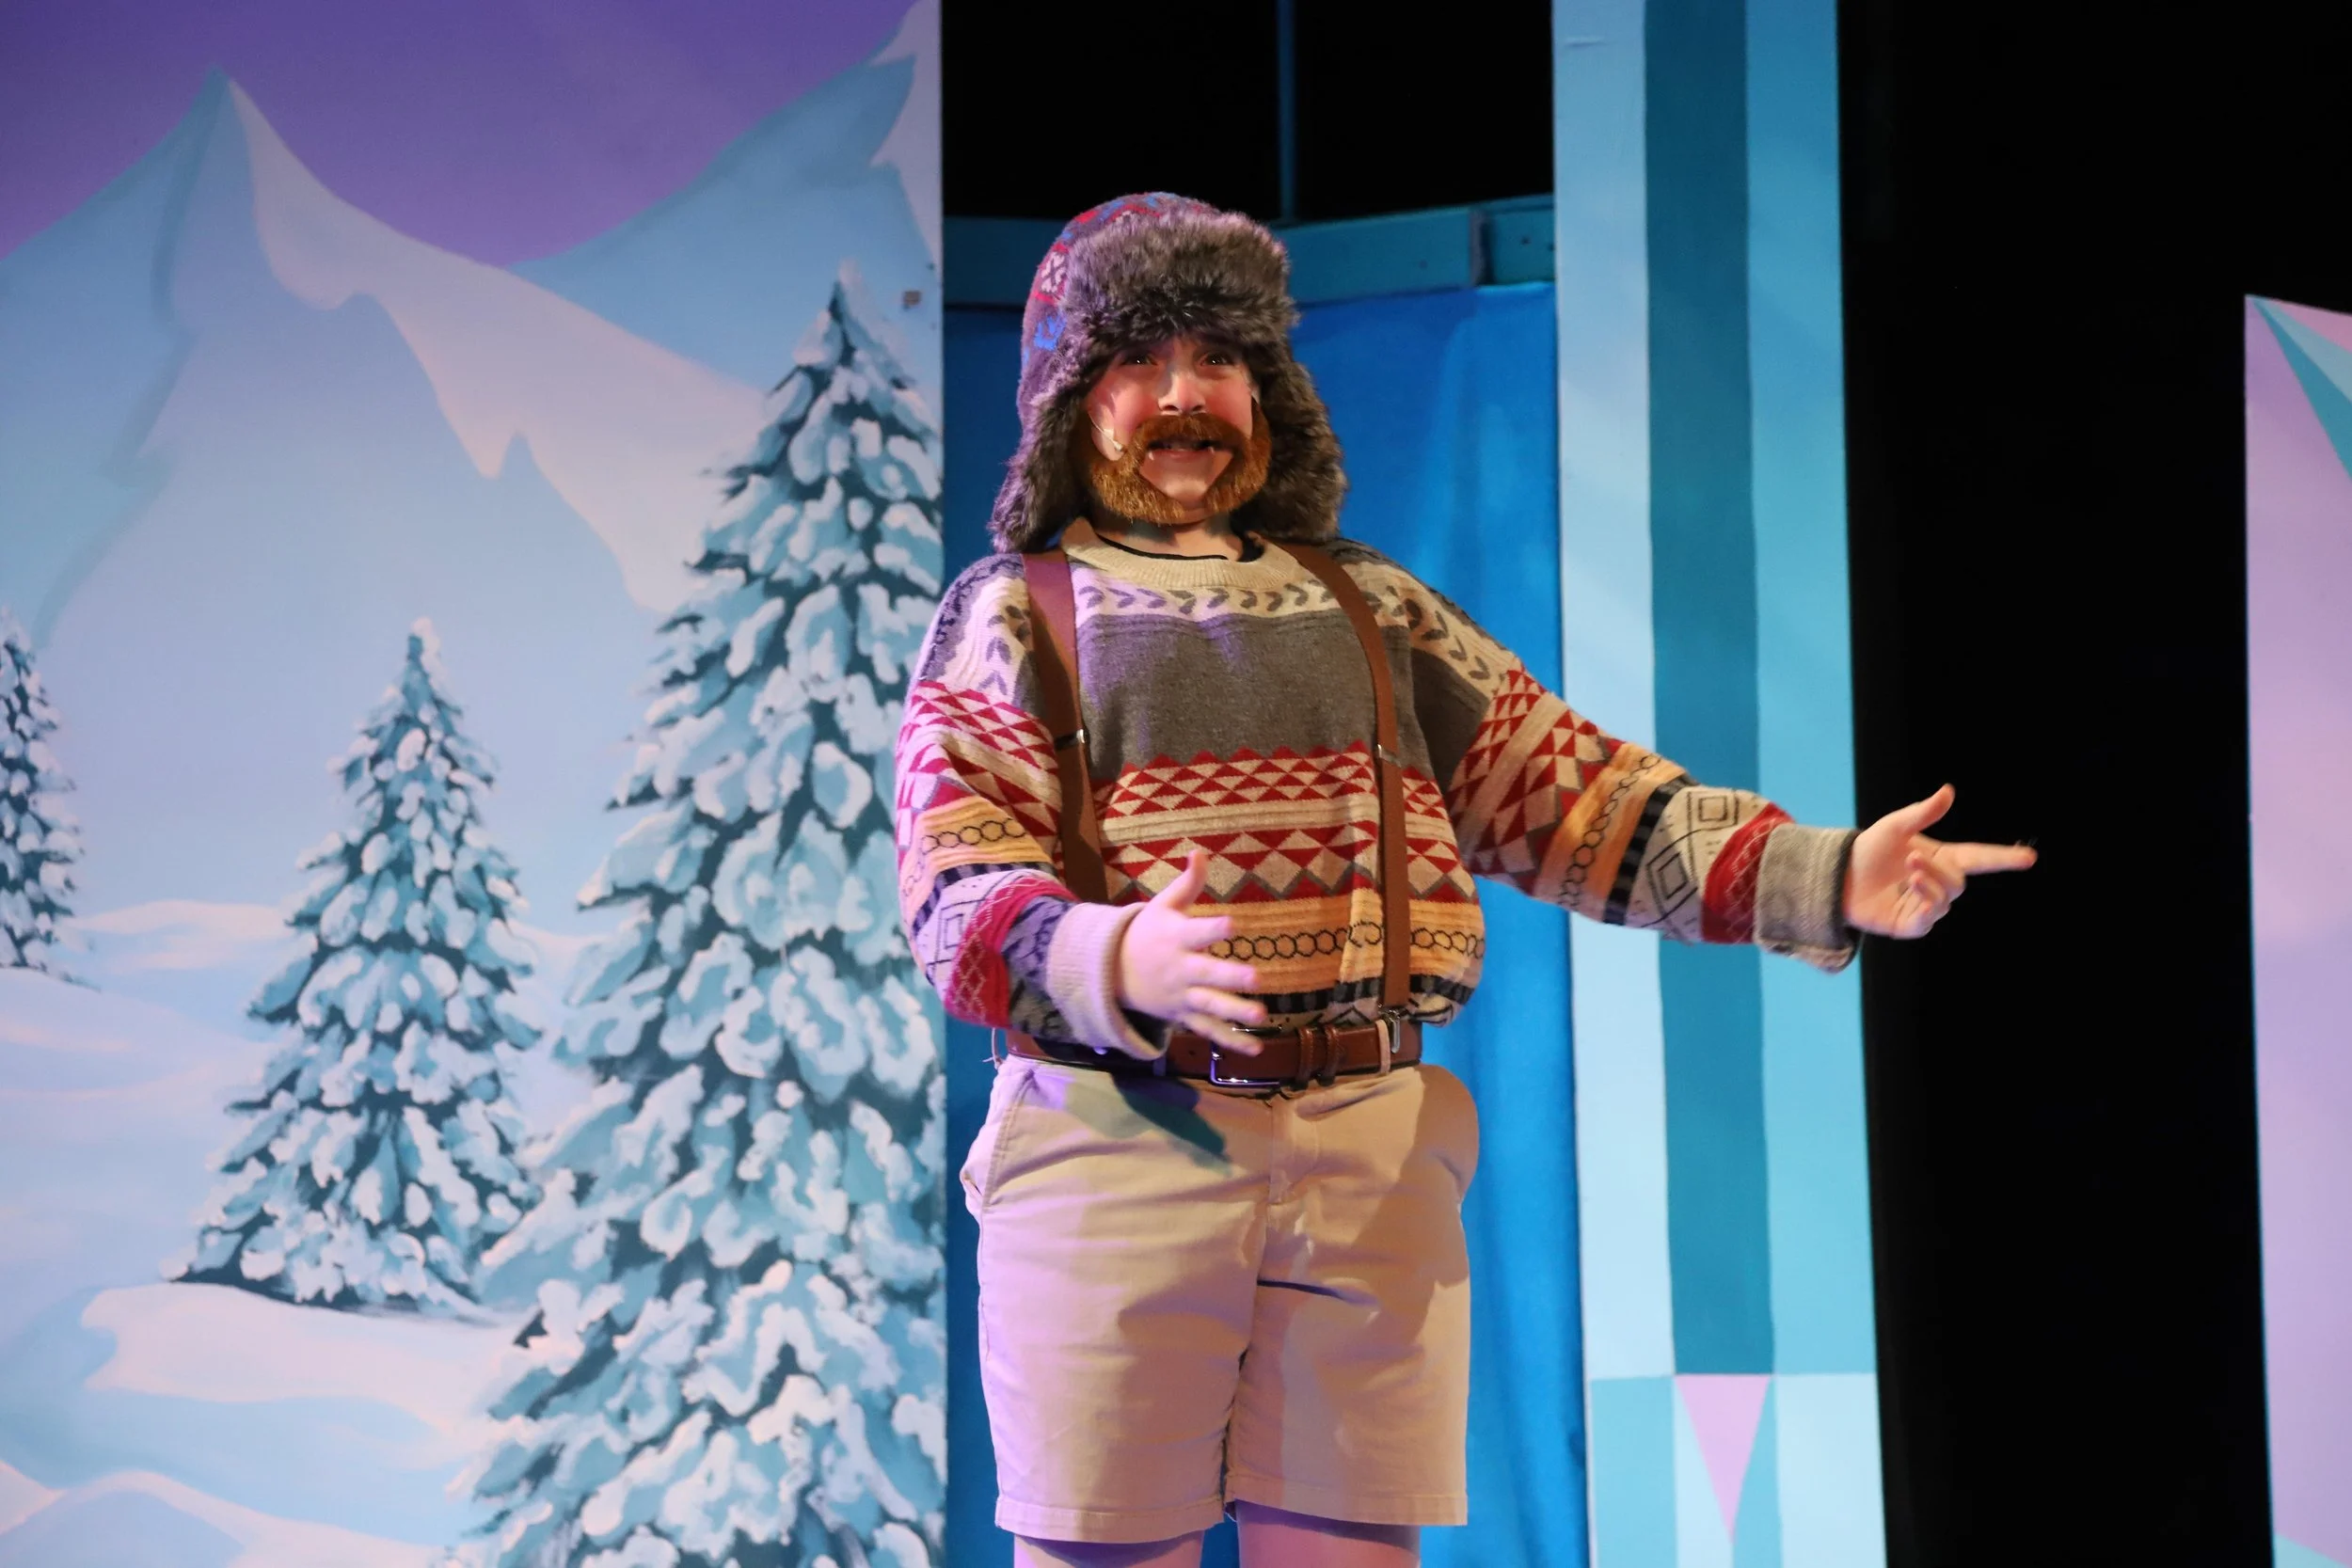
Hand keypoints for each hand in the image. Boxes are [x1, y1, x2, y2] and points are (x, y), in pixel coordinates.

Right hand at [1115, 850, 1268, 1051]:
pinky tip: (1257, 1048)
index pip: (1197, 932)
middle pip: (1207, 975)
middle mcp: (1180, 969)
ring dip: (1235, 1012)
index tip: (1233, 923)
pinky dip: (1231, 1041)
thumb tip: (1199, 851)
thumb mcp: (1163, 905)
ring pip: (1210, 1006)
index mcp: (1176, 939)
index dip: (1214, 928)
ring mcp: (1181, 996)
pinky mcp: (1184, 1016)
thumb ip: (1187, 883)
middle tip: (1257, 978)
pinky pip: (1208, 1030)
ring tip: (1262, 1016)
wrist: (1112, 972)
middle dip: (1230, 978)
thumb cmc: (1147, 932)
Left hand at [1843, 784, 2036, 938]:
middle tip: (1911, 857)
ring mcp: (1927, 906)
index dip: (2004, 858)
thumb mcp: (1895, 826)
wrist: (1838, 876)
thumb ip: (1922, 812)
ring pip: (1946, 899)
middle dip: (1938, 869)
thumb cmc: (1868, 849)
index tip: (2029, 857)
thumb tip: (1948, 791)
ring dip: (1929, 883)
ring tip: (1907, 872)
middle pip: (1958, 882)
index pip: (1980, 858)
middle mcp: (1938, 883)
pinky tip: (1911, 888)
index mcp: (1942, 858)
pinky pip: (1930, 919)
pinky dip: (1925, 903)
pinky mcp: (1912, 925)